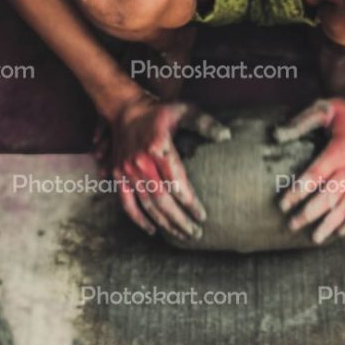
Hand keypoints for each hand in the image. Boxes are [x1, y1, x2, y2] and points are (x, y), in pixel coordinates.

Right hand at [108, 93, 230, 240]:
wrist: (125, 108)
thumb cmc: (159, 111)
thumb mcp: (184, 110)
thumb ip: (204, 123)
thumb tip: (226, 135)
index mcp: (159, 147)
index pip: (178, 183)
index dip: (190, 203)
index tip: (203, 216)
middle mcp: (142, 162)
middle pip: (163, 199)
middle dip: (180, 220)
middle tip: (196, 234)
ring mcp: (128, 170)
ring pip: (147, 204)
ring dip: (164, 223)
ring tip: (181, 235)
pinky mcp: (118, 175)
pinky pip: (126, 203)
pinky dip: (138, 219)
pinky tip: (152, 231)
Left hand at [273, 97, 344, 243]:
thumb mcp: (323, 108)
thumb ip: (301, 123)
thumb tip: (276, 135)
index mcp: (340, 149)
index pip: (314, 176)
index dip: (297, 192)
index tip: (282, 204)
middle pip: (329, 197)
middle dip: (309, 213)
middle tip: (290, 225)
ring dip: (330, 224)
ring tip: (314, 238)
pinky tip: (340, 232)